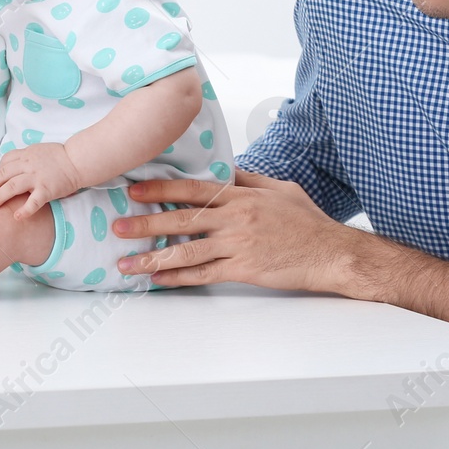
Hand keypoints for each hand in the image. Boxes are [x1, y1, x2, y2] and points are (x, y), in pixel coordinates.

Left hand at [0, 143, 82, 217]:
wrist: (78, 160)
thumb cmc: (61, 156)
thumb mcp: (39, 150)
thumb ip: (26, 157)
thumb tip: (15, 165)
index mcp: (26, 155)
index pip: (5, 162)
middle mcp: (28, 165)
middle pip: (4, 174)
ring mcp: (37, 177)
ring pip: (12, 186)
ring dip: (0, 196)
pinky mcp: (47, 189)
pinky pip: (33, 202)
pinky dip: (24, 210)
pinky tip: (17, 217)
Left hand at [112, 169, 354, 291]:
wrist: (331, 252)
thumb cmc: (307, 221)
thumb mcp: (279, 188)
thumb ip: (248, 179)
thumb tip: (224, 170)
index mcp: (242, 196)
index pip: (193, 189)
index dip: (161, 189)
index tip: (134, 190)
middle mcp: (236, 218)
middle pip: (182, 219)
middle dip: (145, 223)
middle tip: (118, 227)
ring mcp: (239, 245)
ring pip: (187, 250)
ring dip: (154, 256)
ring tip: (128, 262)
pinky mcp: (244, 270)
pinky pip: (205, 274)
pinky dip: (179, 277)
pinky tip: (160, 279)